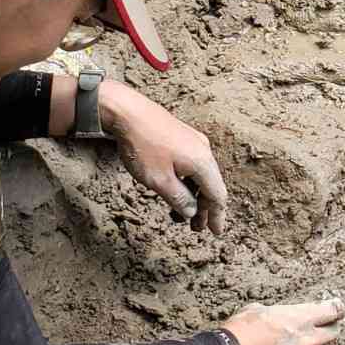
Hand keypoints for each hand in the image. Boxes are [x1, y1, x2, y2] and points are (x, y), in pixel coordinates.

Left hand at [108, 91, 230, 233]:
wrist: (127, 112)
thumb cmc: (143, 146)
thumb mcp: (159, 181)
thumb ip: (179, 199)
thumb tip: (192, 211)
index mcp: (202, 162)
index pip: (217, 195)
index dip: (216, 215)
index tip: (215, 232)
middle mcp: (203, 150)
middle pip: (210, 185)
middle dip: (204, 208)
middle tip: (196, 228)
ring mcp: (193, 141)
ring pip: (200, 175)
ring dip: (194, 196)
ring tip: (182, 213)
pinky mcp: (181, 137)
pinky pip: (191, 165)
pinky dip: (188, 182)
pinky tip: (176, 190)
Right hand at [221, 297, 344, 344]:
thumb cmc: (238, 333)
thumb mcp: (257, 310)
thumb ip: (278, 313)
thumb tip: (281, 315)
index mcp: (299, 319)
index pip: (331, 311)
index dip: (336, 308)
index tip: (337, 307)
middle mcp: (306, 341)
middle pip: (333, 333)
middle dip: (331, 327)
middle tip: (326, 325)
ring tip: (306, 343)